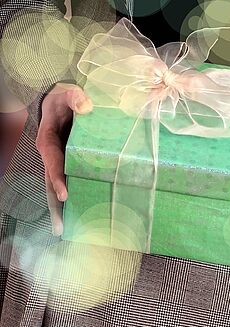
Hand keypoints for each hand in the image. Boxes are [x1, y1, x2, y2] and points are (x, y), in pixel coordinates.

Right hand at [35, 83, 92, 235]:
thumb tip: (85, 106)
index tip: (65, 194)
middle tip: (61, 228)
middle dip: (55, 206)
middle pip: (51, 184)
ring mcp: (59, 164)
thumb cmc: (65, 100)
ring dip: (62, 209)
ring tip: (66, 231)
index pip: (53, 163)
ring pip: (58, 188)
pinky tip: (80, 216)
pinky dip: (74, 199)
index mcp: (48, 142)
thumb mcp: (67, 95)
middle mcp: (51, 157)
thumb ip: (75, 98)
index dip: (58, 178)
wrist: (62, 103)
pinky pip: (70, 184)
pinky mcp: (69, 167)